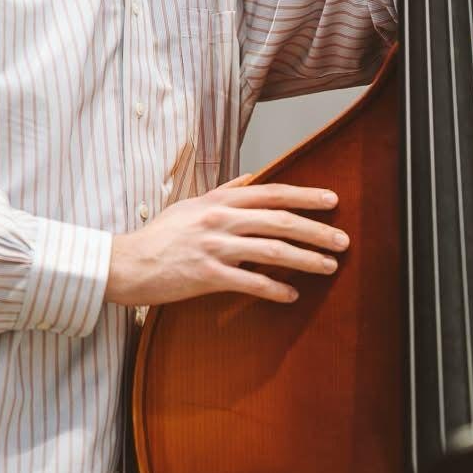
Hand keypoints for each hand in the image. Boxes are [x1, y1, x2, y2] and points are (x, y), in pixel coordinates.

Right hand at [103, 176, 349, 307]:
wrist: (128, 263)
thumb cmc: (161, 234)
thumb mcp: (192, 204)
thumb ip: (225, 190)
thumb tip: (253, 177)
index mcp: (221, 201)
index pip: (273, 193)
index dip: (306, 196)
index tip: (333, 201)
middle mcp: (221, 219)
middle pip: (281, 221)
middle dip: (317, 230)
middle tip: (343, 240)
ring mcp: (215, 247)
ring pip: (272, 250)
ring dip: (306, 259)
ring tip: (329, 266)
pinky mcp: (207, 275)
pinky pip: (250, 283)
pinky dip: (274, 289)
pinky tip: (291, 295)